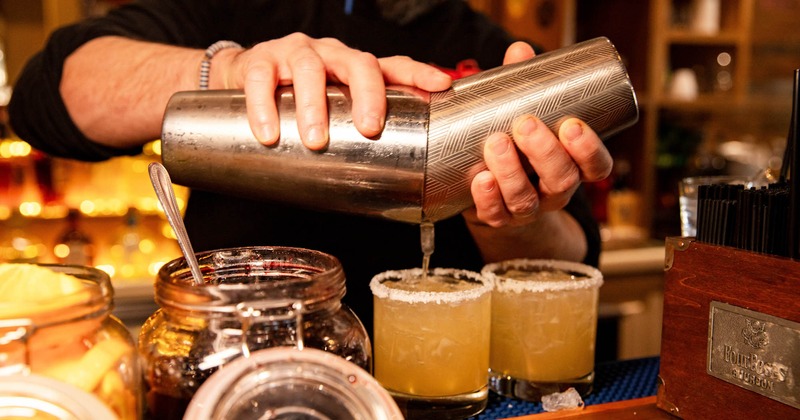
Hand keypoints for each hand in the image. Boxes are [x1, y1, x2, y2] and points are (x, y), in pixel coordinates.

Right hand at [216, 33, 451, 149]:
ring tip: (315, 140)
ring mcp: (296, 53)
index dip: (418, 73)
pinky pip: (262, 79)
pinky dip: (264, 106)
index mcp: (354, 69)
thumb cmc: (295, 99)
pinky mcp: (260, 60)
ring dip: (314, 106)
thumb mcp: (332, 111)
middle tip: (369, 128)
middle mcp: (331, 55)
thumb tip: (388, 189)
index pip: (393, 66)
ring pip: (310, 69)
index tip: (441, 85)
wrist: (238, 79)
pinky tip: (268, 132)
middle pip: (358, 64)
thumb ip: (354, 136)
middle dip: (368, 95)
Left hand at [464, 42, 612, 227]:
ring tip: (497, 142)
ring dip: (512, 172)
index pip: (596, 167)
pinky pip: (495, 215)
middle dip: (545, 152)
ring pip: (526, 199)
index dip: (589, 150)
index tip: (573, 126)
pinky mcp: (499, 219)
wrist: (493, 193)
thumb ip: (523, 86)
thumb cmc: (516, 145)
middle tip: (525, 124)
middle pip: (561, 180)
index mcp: (572, 167)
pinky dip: (487, 198)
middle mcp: (555, 192)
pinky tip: (480, 179)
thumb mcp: (523, 115)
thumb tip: (520, 51)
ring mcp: (528, 209)